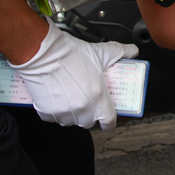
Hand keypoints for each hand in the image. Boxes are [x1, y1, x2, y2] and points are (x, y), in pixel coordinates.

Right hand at [9, 20, 139, 130]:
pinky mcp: (47, 111)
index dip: (110, 122)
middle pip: (89, 122)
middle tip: (88, 101)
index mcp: (97, 97)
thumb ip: (121, 52)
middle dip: (91, 114)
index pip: (109, 121)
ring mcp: (64, 111)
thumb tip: (132, 51)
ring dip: (73, 114)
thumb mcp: (101, 51)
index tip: (108, 121)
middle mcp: (81, 108)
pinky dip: (56, 112)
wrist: (43, 53)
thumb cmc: (70, 54)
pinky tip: (57, 99)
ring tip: (72, 98)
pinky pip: (54, 118)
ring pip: (72, 121)